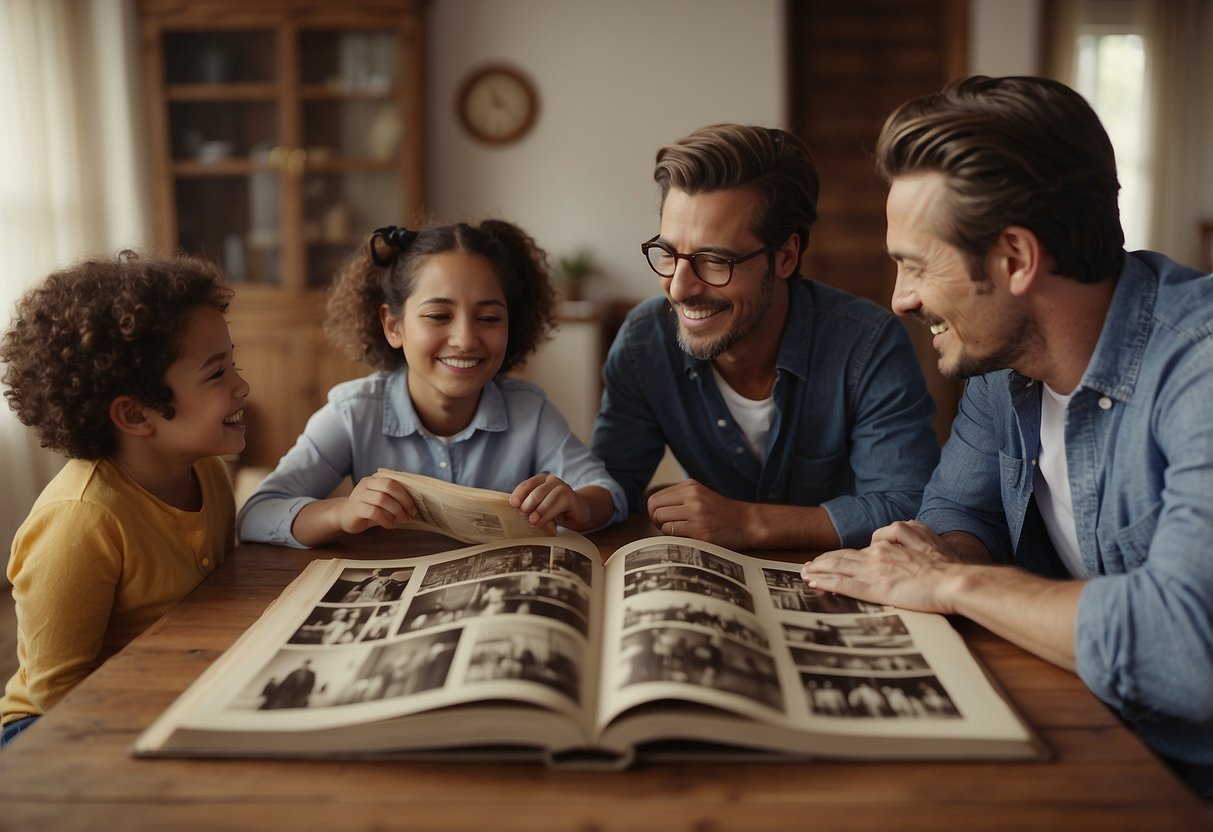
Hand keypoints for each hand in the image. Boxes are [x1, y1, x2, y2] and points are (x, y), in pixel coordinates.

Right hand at [336, 474, 416, 534]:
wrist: (343, 516)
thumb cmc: (367, 509)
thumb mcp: (381, 502)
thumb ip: (394, 501)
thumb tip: (413, 508)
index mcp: (374, 479)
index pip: (393, 482)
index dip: (406, 496)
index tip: (413, 509)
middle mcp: (366, 484)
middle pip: (388, 487)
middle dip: (402, 502)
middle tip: (409, 515)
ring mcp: (359, 495)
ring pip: (382, 499)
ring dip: (395, 511)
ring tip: (400, 521)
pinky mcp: (355, 508)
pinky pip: (373, 512)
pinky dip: (385, 519)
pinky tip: (389, 525)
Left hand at [510, 473, 586, 532]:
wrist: (577, 512)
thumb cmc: (554, 509)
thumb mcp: (539, 505)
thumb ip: (528, 505)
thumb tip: (515, 510)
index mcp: (541, 480)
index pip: (526, 485)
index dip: (518, 494)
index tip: (513, 505)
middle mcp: (552, 480)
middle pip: (536, 492)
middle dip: (527, 505)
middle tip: (524, 516)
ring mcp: (563, 487)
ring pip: (546, 498)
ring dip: (538, 511)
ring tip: (532, 521)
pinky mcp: (571, 497)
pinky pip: (558, 504)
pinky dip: (547, 515)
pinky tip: (542, 522)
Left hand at [646, 479, 754, 549]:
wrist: (747, 522)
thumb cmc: (720, 512)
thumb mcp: (700, 495)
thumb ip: (678, 498)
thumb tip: (651, 509)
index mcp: (689, 486)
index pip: (654, 498)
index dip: (654, 512)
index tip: (664, 519)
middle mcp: (692, 496)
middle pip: (654, 509)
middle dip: (657, 521)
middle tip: (669, 527)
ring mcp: (697, 513)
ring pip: (661, 521)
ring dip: (666, 530)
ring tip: (680, 532)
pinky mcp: (701, 531)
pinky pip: (672, 534)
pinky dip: (675, 538)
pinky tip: (688, 537)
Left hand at [800, 521, 965, 612]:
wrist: (954, 581)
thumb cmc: (947, 565)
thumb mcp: (927, 537)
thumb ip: (908, 534)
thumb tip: (893, 537)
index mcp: (891, 544)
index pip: (860, 548)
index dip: (844, 553)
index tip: (833, 558)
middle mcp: (878, 553)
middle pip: (843, 555)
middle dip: (824, 560)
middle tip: (809, 564)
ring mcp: (874, 571)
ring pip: (838, 566)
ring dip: (818, 569)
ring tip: (805, 573)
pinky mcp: (875, 588)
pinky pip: (844, 584)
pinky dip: (827, 582)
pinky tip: (815, 583)